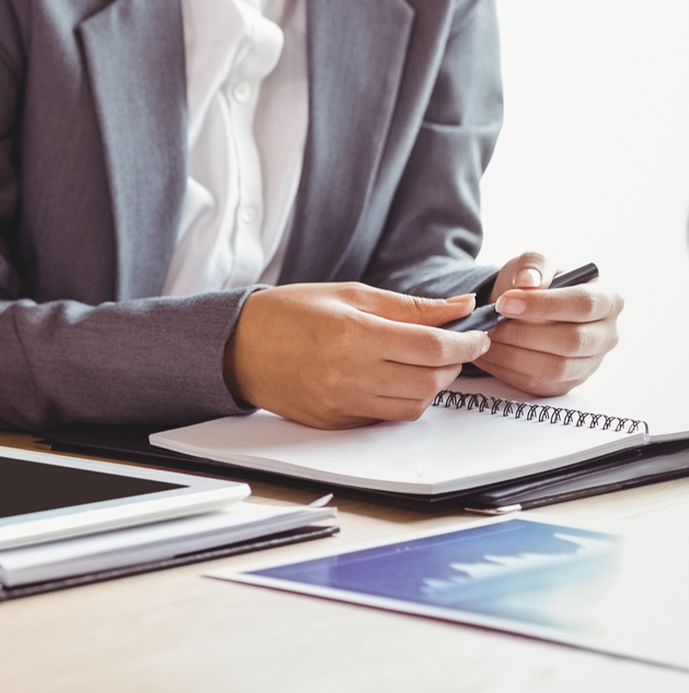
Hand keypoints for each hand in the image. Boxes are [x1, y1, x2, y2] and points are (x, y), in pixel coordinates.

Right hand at [224, 282, 491, 427]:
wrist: (237, 346)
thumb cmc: (289, 313)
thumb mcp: (349, 295)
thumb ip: (409, 306)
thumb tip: (460, 307)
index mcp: (353, 334)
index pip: (433, 347)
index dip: (466, 343)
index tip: (478, 335)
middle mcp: (349, 373)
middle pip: (431, 380)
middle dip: (452, 364)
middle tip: (450, 346)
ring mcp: (342, 402)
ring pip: (415, 406)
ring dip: (430, 385)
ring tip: (422, 364)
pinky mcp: (337, 421)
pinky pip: (387, 417)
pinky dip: (401, 400)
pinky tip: (392, 379)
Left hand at [475, 251, 623, 396]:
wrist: (519, 307)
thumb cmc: (532, 282)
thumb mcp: (531, 264)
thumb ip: (533, 265)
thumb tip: (529, 281)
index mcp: (607, 299)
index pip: (584, 304)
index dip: (544, 305)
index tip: (505, 302)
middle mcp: (606, 335)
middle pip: (573, 341)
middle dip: (524, 333)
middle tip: (490, 324)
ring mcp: (589, 364)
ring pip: (556, 368)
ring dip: (513, 354)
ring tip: (484, 338)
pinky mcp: (566, 383)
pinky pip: (539, 384)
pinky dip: (507, 370)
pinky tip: (485, 354)